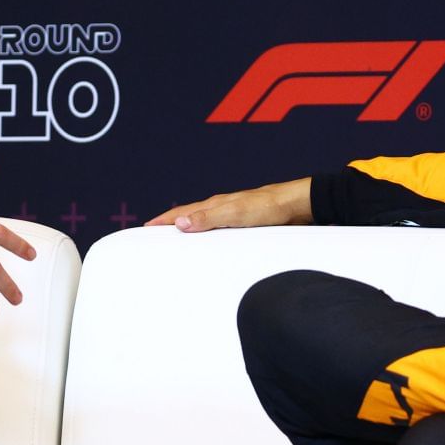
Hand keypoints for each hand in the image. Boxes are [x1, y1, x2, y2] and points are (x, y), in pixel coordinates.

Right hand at [144, 178, 312, 231]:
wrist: (298, 205)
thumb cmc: (269, 206)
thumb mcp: (235, 214)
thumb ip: (208, 218)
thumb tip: (181, 224)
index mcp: (215, 205)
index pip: (182, 214)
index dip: (163, 221)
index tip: (146, 228)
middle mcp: (221, 208)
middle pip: (190, 216)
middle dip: (171, 224)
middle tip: (155, 233)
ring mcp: (233, 214)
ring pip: (204, 221)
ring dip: (189, 228)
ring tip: (177, 237)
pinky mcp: (246, 222)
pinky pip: (219, 229)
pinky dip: (208, 233)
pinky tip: (212, 239)